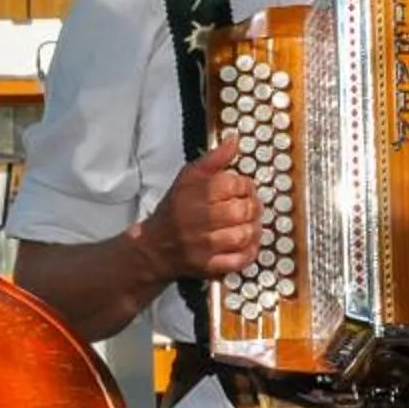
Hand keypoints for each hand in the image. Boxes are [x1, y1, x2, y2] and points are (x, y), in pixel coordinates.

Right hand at [132, 135, 258, 283]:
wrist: (154, 247)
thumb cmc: (174, 210)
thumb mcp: (188, 178)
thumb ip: (213, 159)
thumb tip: (234, 140)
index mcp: (192, 194)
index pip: (233, 185)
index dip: (245, 185)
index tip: (243, 188)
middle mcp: (196, 219)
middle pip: (242, 210)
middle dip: (252, 207)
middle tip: (249, 206)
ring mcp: (203, 245)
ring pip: (244, 235)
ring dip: (254, 228)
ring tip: (249, 223)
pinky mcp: (208, 266)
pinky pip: (240, 260)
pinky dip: (250, 251)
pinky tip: (248, 243)